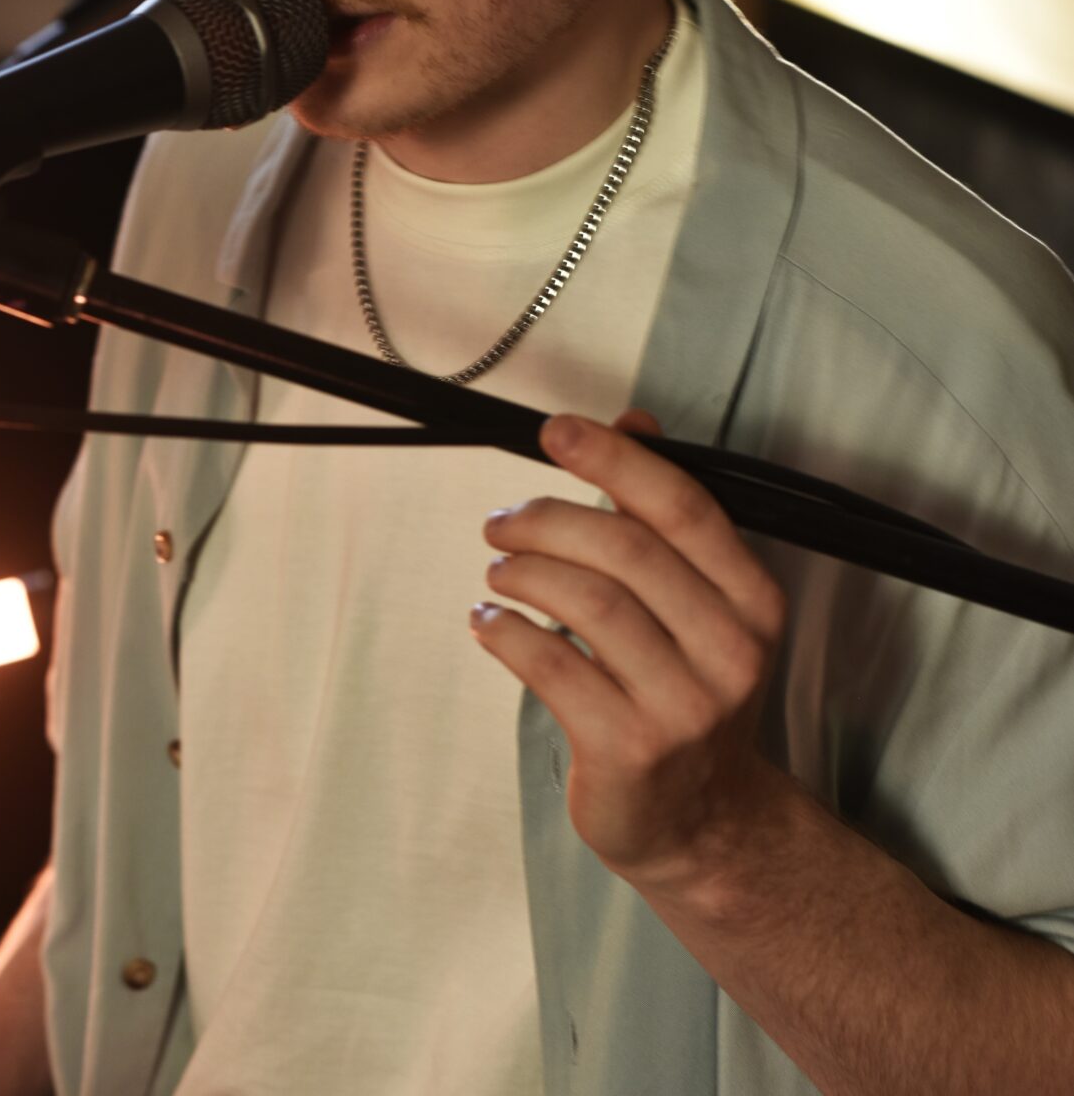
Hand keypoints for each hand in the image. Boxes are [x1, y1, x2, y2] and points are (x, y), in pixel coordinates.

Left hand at [471, 409, 787, 900]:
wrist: (704, 822)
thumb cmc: (686, 693)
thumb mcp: (696, 603)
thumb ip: (663, 513)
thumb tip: (634, 420)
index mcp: (752, 600)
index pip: (682, 506)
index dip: (615, 457)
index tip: (555, 431)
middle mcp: (730, 649)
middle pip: (625, 549)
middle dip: (547, 519)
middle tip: (501, 522)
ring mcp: (684, 705)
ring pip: (589, 603)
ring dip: (524, 574)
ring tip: (497, 574)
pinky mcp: (631, 749)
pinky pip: (554, 667)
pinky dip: (508, 634)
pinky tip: (490, 625)